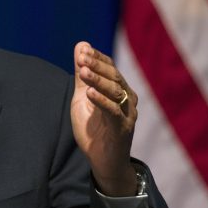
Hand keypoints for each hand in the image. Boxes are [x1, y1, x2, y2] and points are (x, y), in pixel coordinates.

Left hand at [71, 41, 137, 195]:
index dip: (98, 58)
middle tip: (82, 57)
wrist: (103, 161)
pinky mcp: (123, 128)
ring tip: (83, 71)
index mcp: (119, 89)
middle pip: (114, 77)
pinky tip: (90, 93)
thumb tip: (81, 46)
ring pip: (115, 92)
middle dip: (98, 65)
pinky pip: (113, 112)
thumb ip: (82, 76)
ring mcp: (127, 113)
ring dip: (99, 80)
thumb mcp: (83, 98)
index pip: (110, 67)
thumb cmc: (94, 129)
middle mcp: (127, 98)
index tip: (83, 49)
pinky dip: (102, 101)